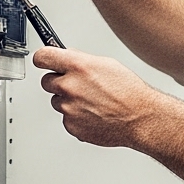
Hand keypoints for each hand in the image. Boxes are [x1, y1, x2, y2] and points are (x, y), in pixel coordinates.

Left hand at [34, 45, 161, 149]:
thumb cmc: (130, 92)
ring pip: (57, 101)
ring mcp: (69, 108)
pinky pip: (66, 119)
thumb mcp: (107, 64)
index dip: (43, 59)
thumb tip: (67, 58)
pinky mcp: (71, 126)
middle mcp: (70, 87)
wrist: (140, 118)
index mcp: (78, 66)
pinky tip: (93, 114)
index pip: (42, 57)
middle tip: (76, 86)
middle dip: (58, 82)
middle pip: (46, 81)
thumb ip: (81, 60)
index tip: (44, 61)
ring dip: (68, 101)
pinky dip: (76, 117)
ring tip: (92, 102)